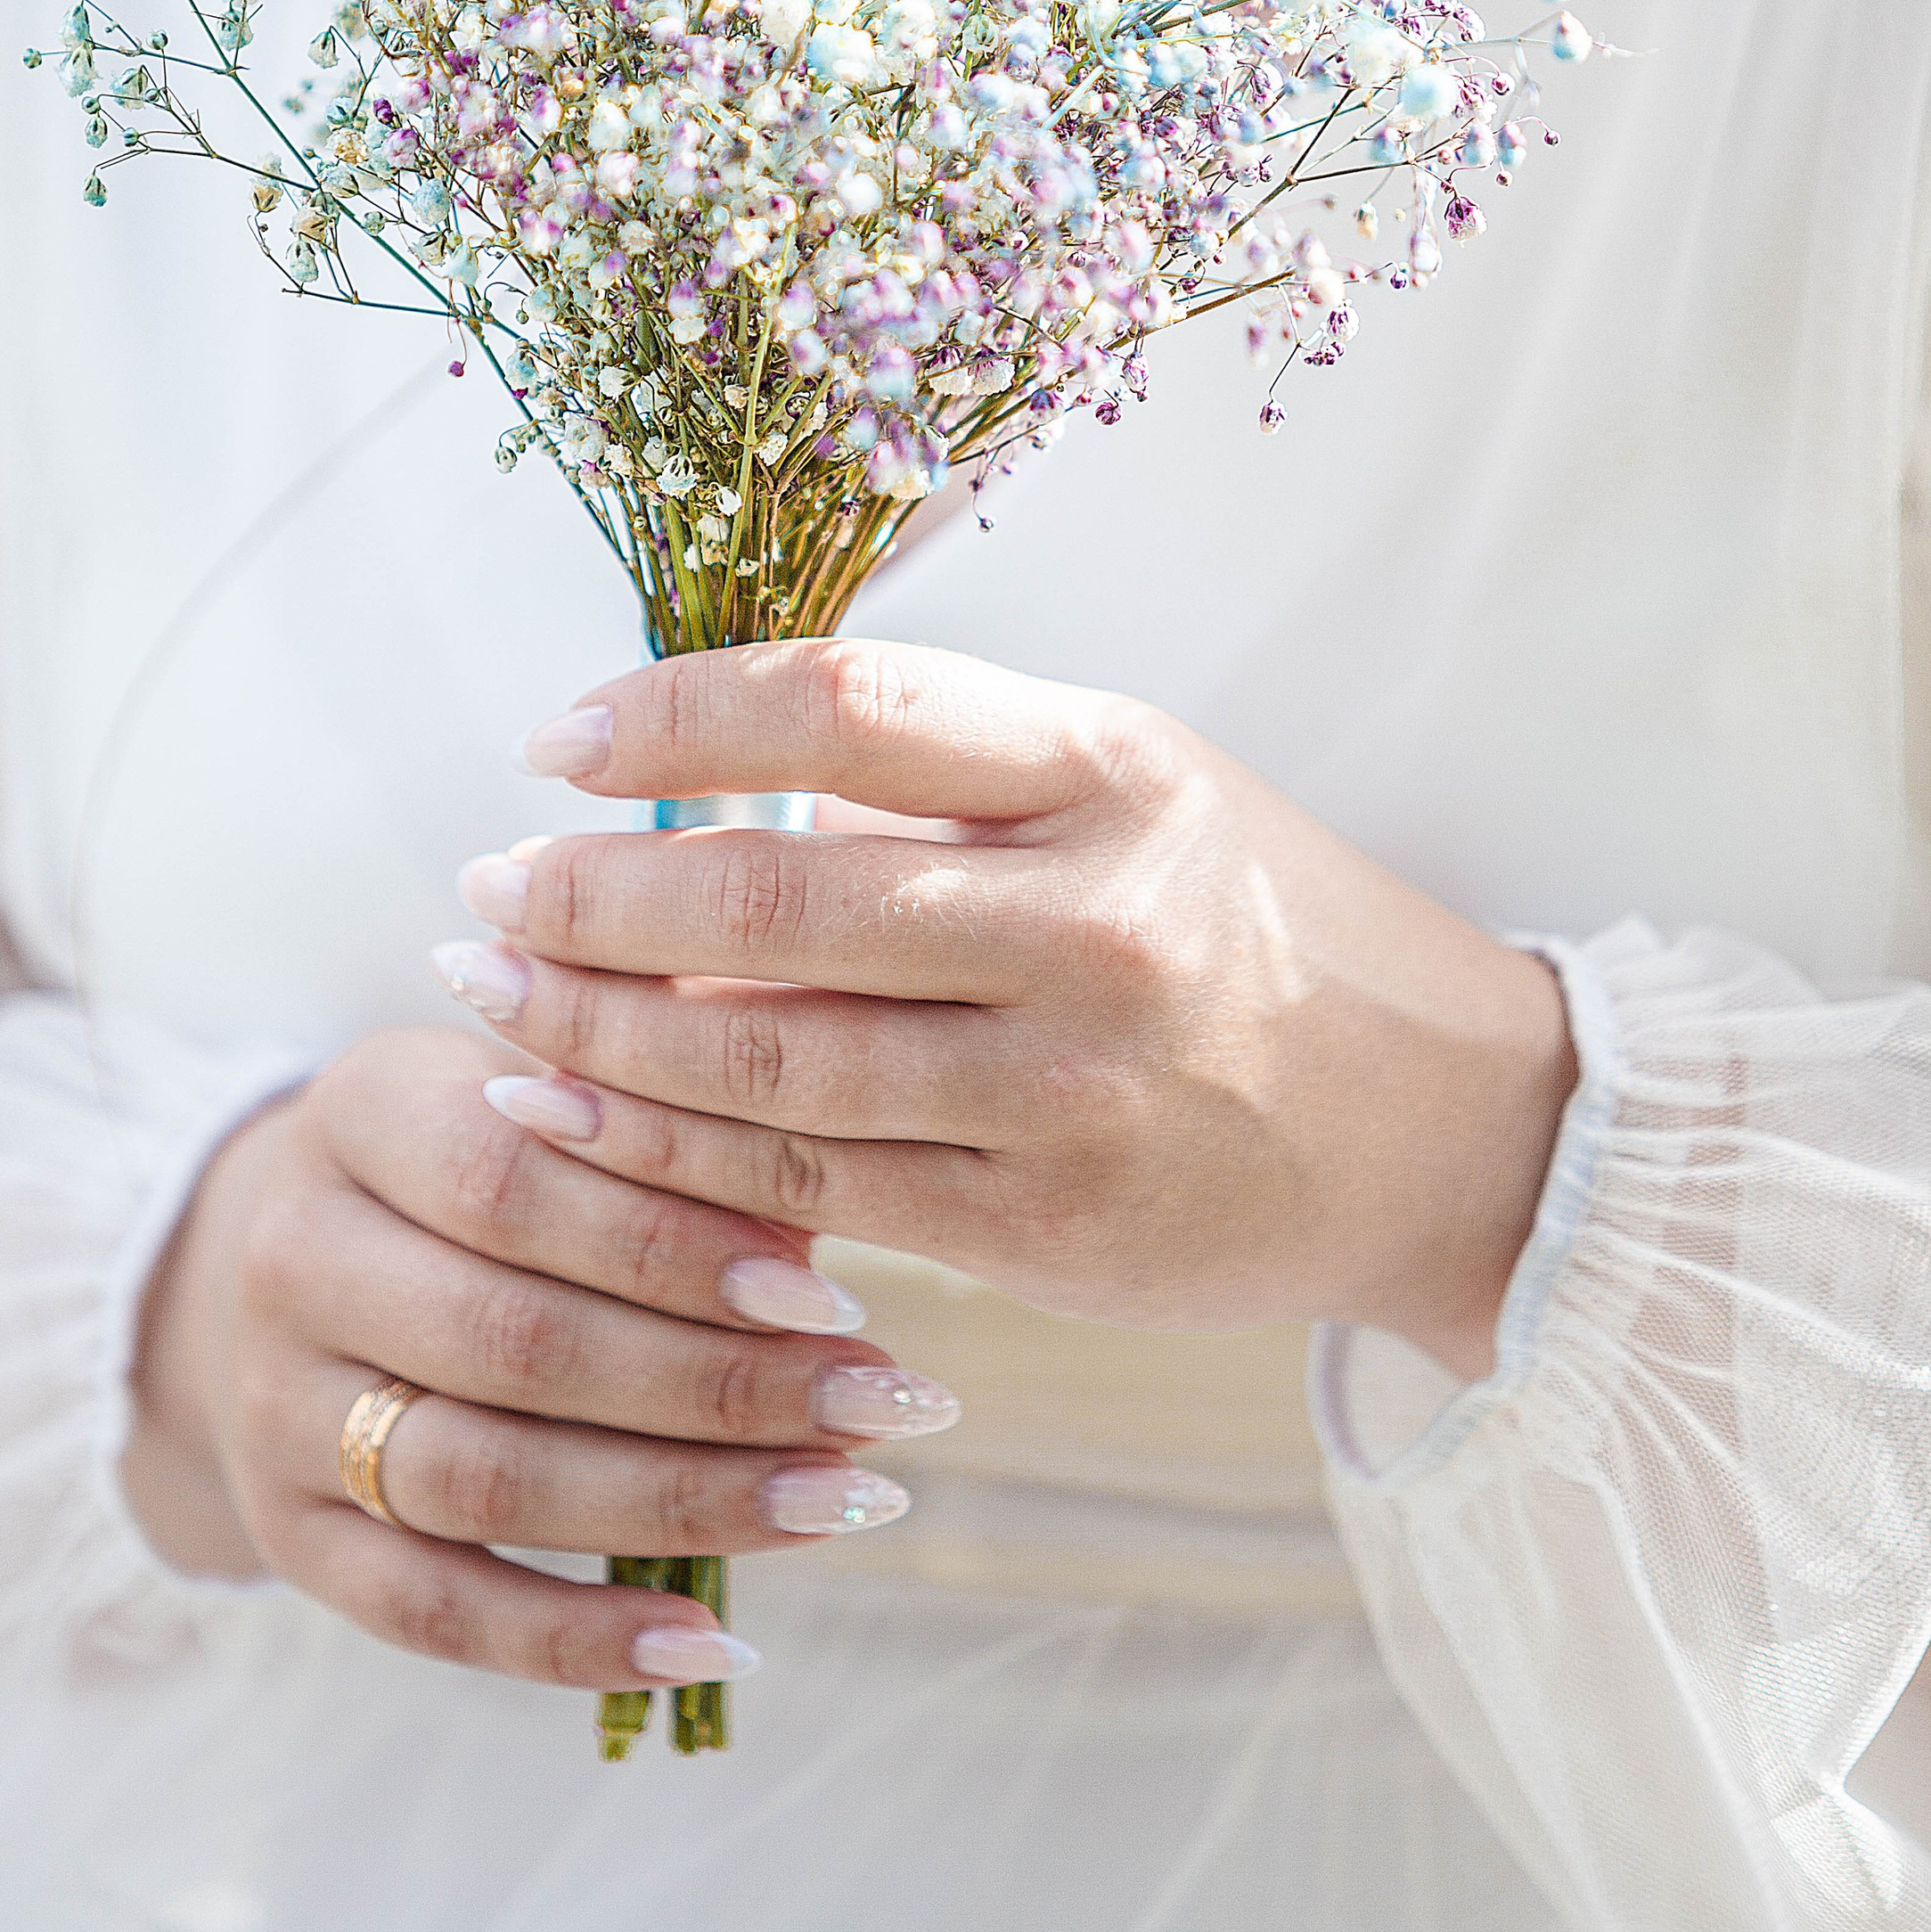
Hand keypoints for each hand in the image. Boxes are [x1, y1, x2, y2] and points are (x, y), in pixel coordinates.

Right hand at [121, 1025, 956, 1692]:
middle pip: (515, 1342)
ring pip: (488, 1479)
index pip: (515, 1182)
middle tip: (881, 1404)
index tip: (832, 1292)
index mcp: (358, 1109)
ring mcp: (275, 1407)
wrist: (292, 1254)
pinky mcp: (291, 1537)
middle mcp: (292, 1256)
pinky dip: (580, 1641)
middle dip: (718, 1384)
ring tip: (839, 1499)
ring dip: (684, 1503)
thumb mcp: (553, 1090)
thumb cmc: (488, 1153)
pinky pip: (437, 1612)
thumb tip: (814, 1212)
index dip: (677, 1246)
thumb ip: (663, 1120)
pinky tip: (717, 1641)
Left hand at [434, 642, 1576, 1378]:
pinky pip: (819, 1194)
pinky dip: (678, 1161)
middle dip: (590, 899)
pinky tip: (583, 1121)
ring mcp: (1072, 1088)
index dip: (673, 712)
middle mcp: (1094, 918)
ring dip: (599, 1035)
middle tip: (479, 892)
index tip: (556, 740)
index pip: (845, 702)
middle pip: (777, 898)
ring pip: (771, 1067)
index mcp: (1107, 766)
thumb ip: (935, 785)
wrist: (1451, 1129)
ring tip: (495, 1004)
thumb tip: (683, 792)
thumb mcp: (1126, 791)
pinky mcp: (1051, 1229)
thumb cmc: (1248, 921)